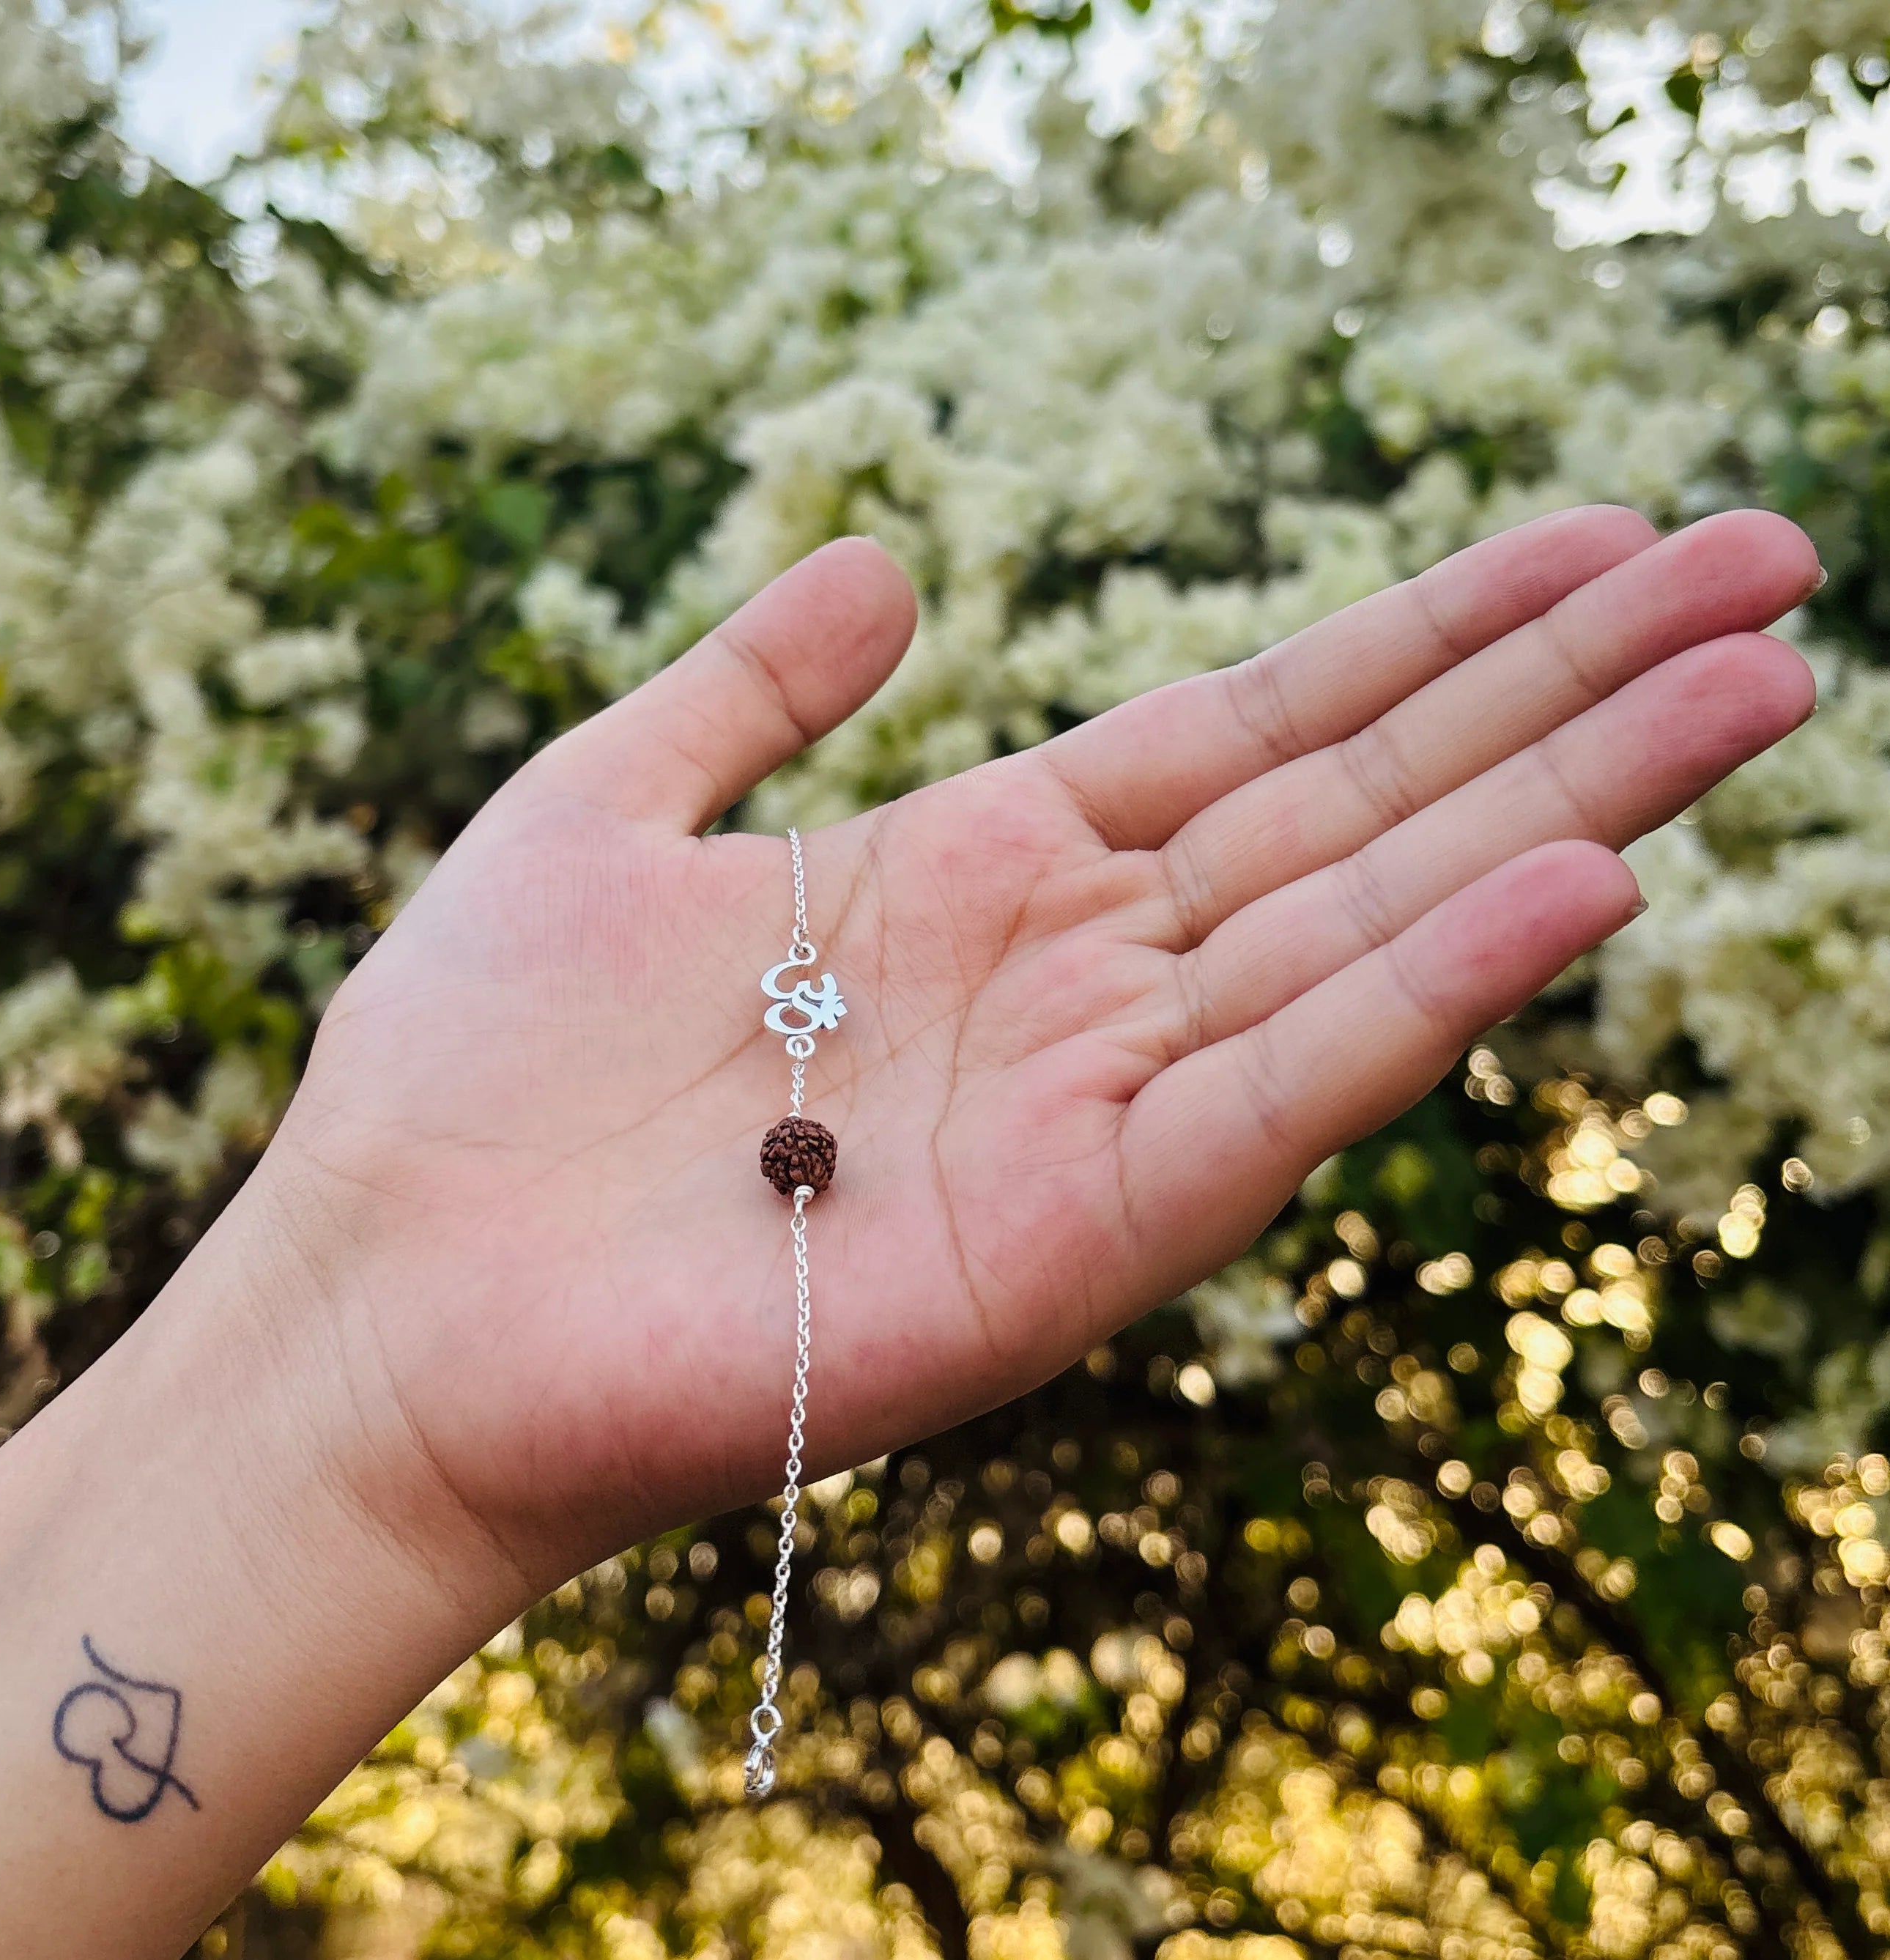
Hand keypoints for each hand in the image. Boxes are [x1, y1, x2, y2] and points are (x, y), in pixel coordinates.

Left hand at [257, 507, 1819, 1601]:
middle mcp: (1073, 987)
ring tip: (1755, 688)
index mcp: (985, 876)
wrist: (384, 1295)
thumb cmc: (473, 1064)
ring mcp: (1084, 1113)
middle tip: (1773, 574)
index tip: (1595, 539)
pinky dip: (1424, 1000)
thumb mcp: (608, 801)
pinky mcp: (1065, 1242)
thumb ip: (755, 683)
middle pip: (1362, 813)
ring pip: (1367, 935)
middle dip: (1567, 694)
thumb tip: (892, 559)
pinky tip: (1575, 886)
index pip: (1258, 732)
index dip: (1430, 637)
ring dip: (1566, 812)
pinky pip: (1276, 1099)